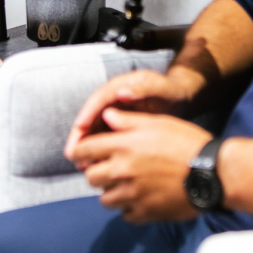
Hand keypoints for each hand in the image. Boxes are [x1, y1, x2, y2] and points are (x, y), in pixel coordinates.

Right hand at [64, 67, 202, 159]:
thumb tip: (122, 93)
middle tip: (73, 155)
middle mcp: (112, 99)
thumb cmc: (170, 89)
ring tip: (82, 164)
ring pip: (95, 130)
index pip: (97, 101)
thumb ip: (143, 89)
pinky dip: (100, 151)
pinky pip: (105, 137)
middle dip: (81, 136)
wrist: (179, 94)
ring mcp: (114, 112)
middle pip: (90, 117)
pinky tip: (97, 165)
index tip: (78, 131)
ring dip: (87, 147)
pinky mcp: (119, 124)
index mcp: (118, 87)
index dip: (86, 116)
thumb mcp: (159, 87)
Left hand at [69, 108, 213, 223]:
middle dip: (96, 172)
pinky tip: (141, 198)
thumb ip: (127, 121)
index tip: (83, 154)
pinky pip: (124, 214)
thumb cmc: (186, 143)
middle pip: (90, 177)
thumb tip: (106, 116)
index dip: (80, 152)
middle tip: (110, 168)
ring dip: (111, 192)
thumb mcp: (157, 122)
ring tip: (127, 184)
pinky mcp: (144, 213)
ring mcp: (131, 195)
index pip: (82, 151)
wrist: (212, 173)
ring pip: (104, 199)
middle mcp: (121, 171)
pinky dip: (129, 208)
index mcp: (122, 146)